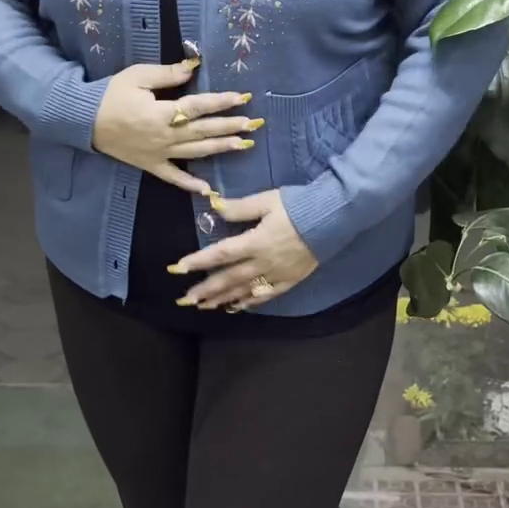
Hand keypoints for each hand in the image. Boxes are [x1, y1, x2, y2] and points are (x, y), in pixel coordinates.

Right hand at [92, 61, 258, 194]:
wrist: (83, 121)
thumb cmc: (110, 94)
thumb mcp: (137, 76)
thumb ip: (167, 74)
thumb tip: (194, 66)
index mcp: (161, 112)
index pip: (198, 106)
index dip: (221, 102)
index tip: (242, 98)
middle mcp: (164, 135)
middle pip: (203, 131)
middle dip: (229, 126)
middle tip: (252, 124)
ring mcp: (158, 153)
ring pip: (195, 152)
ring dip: (220, 148)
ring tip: (243, 145)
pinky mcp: (150, 165)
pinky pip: (173, 177)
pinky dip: (190, 184)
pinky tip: (207, 189)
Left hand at [169, 190, 317, 309]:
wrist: (331, 219)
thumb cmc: (298, 206)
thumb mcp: (266, 201)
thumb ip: (240, 208)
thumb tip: (214, 207)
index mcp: (255, 242)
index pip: (220, 254)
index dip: (197, 262)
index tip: (177, 269)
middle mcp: (262, 263)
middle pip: (228, 279)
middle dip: (205, 290)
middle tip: (184, 300)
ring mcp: (276, 274)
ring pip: (244, 291)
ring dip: (222, 298)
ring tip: (203, 306)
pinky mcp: (289, 280)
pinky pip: (266, 295)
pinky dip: (249, 302)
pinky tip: (237, 306)